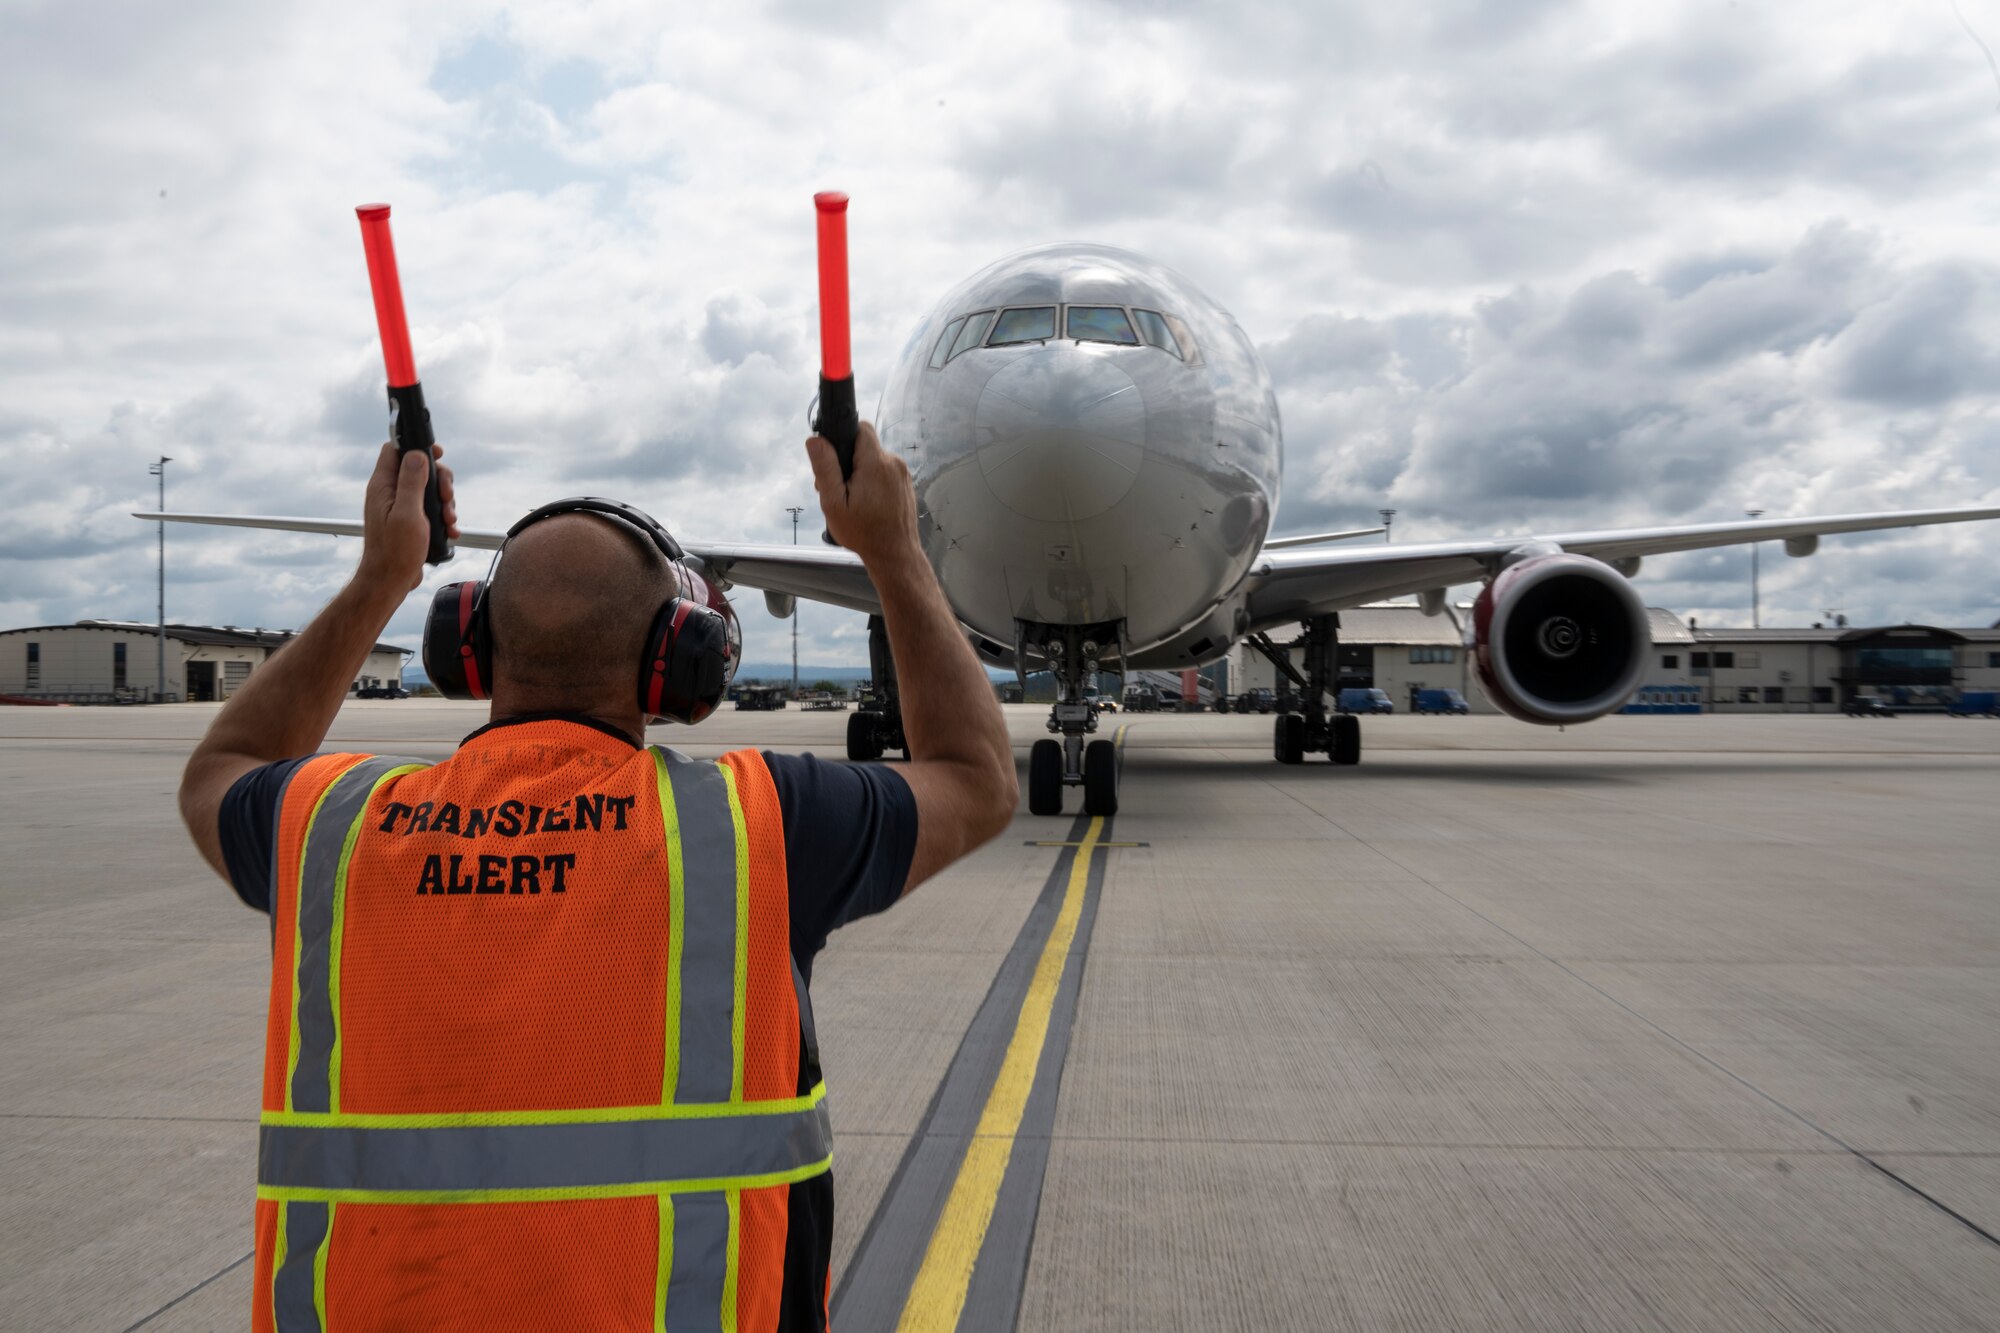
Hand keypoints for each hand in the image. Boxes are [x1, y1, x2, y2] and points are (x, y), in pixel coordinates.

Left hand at [357, 441, 458, 592]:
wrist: (390, 580)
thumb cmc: (395, 552)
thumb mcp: (407, 514)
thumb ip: (411, 482)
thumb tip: (417, 455)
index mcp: (383, 486)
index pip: (395, 450)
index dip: (416, 447)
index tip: (437, 454)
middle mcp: (389, 493)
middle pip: (418, 468)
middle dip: (440, 481)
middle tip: (447, 497)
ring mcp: (398, 506)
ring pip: (427, 489)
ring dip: (444, 502)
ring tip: (449, 520)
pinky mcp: (408, 520)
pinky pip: (429, 508)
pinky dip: (441, 516)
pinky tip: (448, 530)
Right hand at [806, 421, 917, 564]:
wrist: (895, 555)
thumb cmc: (863, 532)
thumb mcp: (834, 503)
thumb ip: (825, 469)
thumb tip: (815, 440)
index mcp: (876, 463)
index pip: (861, 428)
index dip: (844, 438)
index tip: (835, 460)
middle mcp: (893, 463)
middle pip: (865, 447)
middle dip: (848, 462)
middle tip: (839, 490)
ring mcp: (903, 474)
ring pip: (874, 461)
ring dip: (860, 475)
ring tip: (853, 502)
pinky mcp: (906, 485)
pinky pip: (885, 474)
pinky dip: (873, 483)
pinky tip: (868, 505)